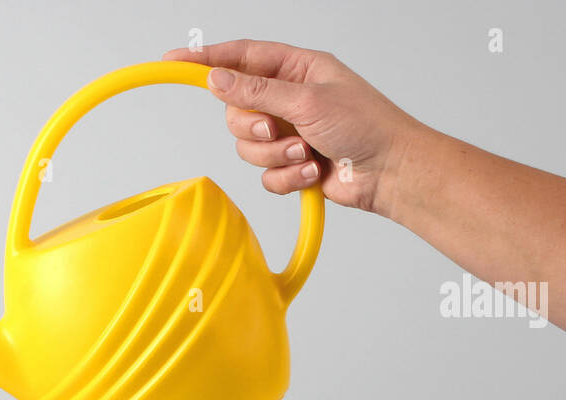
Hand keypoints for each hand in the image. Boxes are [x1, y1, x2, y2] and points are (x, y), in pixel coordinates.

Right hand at [163, 39, 425, 215]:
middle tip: (276, 129)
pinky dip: (286, 176)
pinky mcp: (292, 165)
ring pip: (248, 147)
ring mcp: (290, 133)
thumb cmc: (367, 125)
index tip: (175, 60)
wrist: (391, 173)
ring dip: (275, 155)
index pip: (241, 57)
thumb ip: (257, 90)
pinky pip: (265, 175)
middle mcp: (290, 98)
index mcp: (297, 69)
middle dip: (253, 126)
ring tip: (306, 153)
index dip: (207, 59)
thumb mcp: (307, 100)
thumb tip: (217, 78)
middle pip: (237, 109)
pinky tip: (312, 172)